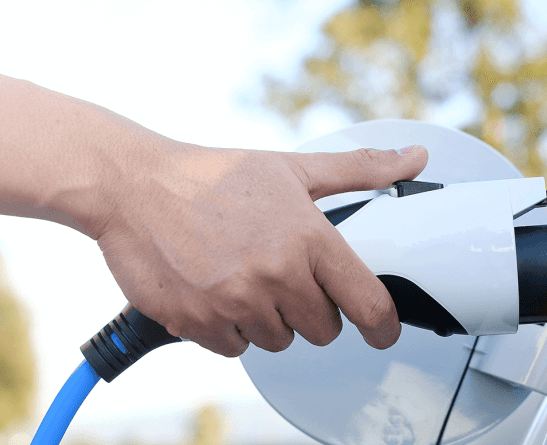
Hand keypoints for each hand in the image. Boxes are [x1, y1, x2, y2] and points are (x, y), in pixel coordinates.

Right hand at [92, 142, 428, 356]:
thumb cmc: (213, 176)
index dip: (383, 326)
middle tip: (283, 276)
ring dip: (266, 318)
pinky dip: (228, 328)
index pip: (368, 304)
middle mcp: (276, 274)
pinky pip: (234, 349)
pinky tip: (214, 289)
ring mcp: (235, 302)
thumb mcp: (292, 168)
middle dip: (310, 310)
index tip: (383, 332)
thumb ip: (359, 170)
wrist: (133, 186)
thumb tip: (413, 159)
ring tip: (242, 275)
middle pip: (323, 330)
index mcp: (308, 238)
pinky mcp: (198, 323)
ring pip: (278, 341)